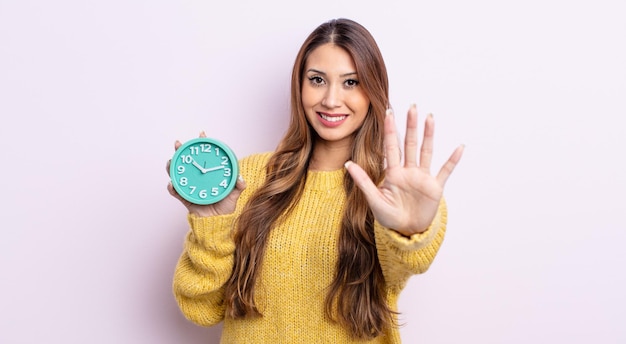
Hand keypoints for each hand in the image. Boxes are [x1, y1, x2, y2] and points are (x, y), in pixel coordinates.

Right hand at [166, 131, 245, 216]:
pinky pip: (176, 192)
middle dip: (180, 150)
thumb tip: (241, 179)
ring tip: (171, 162)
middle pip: (186, 160)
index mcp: (208, 173)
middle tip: (179, 144)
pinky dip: (172, 187)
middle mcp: (197, 177)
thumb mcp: (234, 195)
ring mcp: (189, 186)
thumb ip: (238, 186)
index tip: (202, 134)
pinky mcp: (185, 198)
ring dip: (172, 166)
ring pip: (177, 173)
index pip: (205, 155)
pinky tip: (172, 184)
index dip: (202, 144)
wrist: (217, 223)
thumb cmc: (225, 207)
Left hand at [344, 105, 463, 235]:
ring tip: (430, 117)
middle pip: (409, 144)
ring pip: (426, 151)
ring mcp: (422, 178)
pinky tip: (460, 147)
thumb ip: (363, 181)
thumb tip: (347, 163)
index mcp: (393, 173)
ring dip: (428, 135)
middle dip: (411, 126)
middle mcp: (408, 171)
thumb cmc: (389, 217)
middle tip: (412, 107)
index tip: (388, 113)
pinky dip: (453, 160)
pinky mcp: (435, 187)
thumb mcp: (374, 199)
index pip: (391, 147)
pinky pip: (445, 171)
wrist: (406, 231)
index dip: (390, 131)